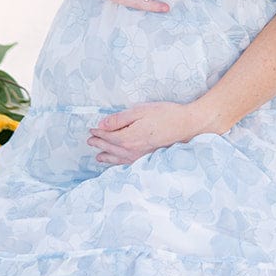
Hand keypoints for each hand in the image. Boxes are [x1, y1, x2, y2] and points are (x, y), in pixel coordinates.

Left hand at [87, 100, 202, 163]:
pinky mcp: (147, 157)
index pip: (108, 135)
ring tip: (98, 156)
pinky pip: (128, 163)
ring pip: (118, 158)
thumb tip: (102, 125)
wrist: (185, 125)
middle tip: (90, 141)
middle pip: (111, 147)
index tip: (91, 129)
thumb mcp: (140, 111)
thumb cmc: (164, 114)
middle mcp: (132, 150)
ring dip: (106, 156)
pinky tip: (118, 163)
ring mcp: (140, 156)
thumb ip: (120, 119)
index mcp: (128, 138)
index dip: (98, 132)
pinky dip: (118, 164)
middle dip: (99, 143)